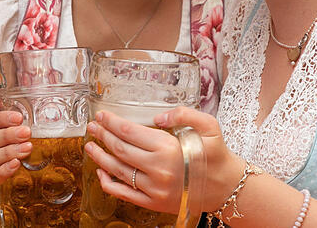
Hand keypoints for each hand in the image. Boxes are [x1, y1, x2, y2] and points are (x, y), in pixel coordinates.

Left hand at [85, 107, 243, 214]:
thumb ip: (184, 114)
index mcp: (168, 148)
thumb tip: (157, 116)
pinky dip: (108, 183)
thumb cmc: (216, 154)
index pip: (130, 132)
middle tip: (92, 126)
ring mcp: (153, 189)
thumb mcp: (208, 125)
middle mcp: (158, 169)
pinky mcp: (153, 203)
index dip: (112, 122)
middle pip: (120, 149)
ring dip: (100, 157)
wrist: (225, 186)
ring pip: (117, 170)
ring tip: (90, 145)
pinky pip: (123, 193)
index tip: (102, 115)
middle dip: (102, 135)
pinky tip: (101, 172)